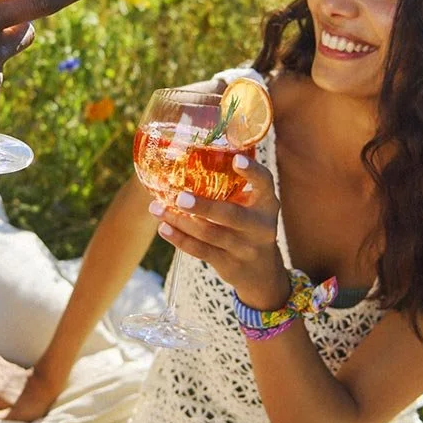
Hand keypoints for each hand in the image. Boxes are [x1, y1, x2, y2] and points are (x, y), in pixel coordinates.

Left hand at [151, 155, 290, 310]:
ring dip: (180, 221)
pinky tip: (163, 227)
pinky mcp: (229, 265)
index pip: (265, 183)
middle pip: (231, 215)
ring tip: (156, 208)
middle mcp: (260, 226)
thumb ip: (236, 185)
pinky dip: (180, 239)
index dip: (252, 172)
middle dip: (203, 207)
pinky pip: (201, 251)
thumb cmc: (250, 225)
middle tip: (179, 197)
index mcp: (267, 204)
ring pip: (209, 234)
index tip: (236, 159)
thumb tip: (197, 150)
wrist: (262, 272)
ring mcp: (245, 248)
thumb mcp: (254, 206)